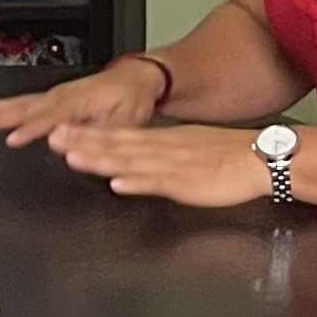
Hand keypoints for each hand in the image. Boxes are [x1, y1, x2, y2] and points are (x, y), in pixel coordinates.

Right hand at [0, 57, 162, 145]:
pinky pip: (23, 104)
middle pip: (24, 107)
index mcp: (78, 102)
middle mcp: (62, 97)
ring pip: (19, 103)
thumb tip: (66, 140)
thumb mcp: (123, 120)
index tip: (13, 139)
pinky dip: (2, 109)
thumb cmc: (131, 100)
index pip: (51, 118)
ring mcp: (54, 97)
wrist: (137, 79)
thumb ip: (97, 132)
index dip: (32, 129)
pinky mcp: (51, 100)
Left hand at [47, 121, 273, 207]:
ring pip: (131, 162)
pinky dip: (138, 183)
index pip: (120, 136)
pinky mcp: (187, 184)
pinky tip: (118, 185)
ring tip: (74, 157)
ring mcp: (173, 166)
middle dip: (84, 143)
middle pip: (118, 145)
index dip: (89, 134)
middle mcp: (163, 149)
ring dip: (102, 159)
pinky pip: (159, 184)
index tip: (62, 131)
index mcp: (164, 141)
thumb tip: (132, 165)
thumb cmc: (229, 158)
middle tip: (54, 138)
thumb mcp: (188, 151)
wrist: (262, 157)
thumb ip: (159, 157)